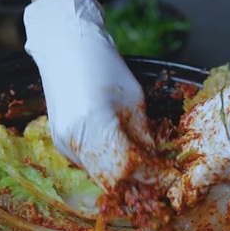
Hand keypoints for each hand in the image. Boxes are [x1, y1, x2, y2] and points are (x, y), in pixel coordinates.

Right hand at [23, 0, 156, 189]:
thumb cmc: (102, 65)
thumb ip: (143, 135)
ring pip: (99, 176)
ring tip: (142, 163)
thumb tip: (155, 163)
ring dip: (123, 176)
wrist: (65, 49)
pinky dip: (107, 165)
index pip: (128, 167)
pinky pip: (88, 165)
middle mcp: (73, 140)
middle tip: (158, 176)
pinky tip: (119, 151)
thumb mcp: (134, 99)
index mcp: (95, 124)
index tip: (170, 178)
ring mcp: (63, 145)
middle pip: (111, 181)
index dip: (152, 177)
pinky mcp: (59, 145)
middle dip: (137, 182)